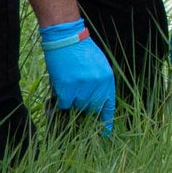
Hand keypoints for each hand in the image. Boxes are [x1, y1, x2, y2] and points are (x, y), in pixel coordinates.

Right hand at [38, 18, 116, 134]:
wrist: (67, 37)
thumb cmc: (81, 51)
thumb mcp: (98, 66)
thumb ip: (99, 84)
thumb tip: (94, 104)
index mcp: (108, 79)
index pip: (109, 106)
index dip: (107, 121)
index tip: (106, 135)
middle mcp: (98, 85)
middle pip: (91, 108)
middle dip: (83, 105)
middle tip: (76, 92)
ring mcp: (83, 86)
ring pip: (77, 106)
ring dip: (71, 99)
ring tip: (70, 82)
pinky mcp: (68, 87)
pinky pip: (64, 103)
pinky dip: (61, 98)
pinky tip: (62, 84)